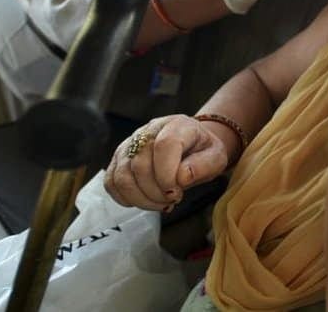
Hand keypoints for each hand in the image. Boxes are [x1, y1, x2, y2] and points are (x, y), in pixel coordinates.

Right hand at [104, 115, 231, 210]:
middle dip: (156, 192)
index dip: (167, 174)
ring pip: (123, 176)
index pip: (164, 145)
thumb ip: (203, 166)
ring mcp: (130, 144)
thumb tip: (181, 177)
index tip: (176, 192)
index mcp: (176, 125)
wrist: (192, 146)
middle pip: (140, 164)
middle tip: (172, 199)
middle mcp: (149, 130)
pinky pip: (111, 182)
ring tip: (160, 202)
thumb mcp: (216, 157)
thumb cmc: (203, 152)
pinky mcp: (119, 159)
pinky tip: (144, 200)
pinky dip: (126, 198)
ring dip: (141, 198)